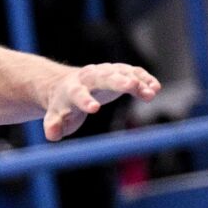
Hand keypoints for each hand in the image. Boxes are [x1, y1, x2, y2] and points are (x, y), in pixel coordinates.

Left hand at [43, 63, 160, 141]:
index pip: (77, 94)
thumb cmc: (62, 106)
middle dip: (117, 81)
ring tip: (151, 93)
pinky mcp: (118, 72)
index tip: (94, 109)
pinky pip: (133, 73)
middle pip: (103, 77)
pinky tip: (156, 88)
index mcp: (71, 89)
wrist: (66, 85)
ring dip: (136, 81)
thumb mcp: (55, 117)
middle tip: (131, 86)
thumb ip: (53, 126)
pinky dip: (144, 79)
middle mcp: (89, 77)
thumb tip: (52, 135)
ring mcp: (105, 72)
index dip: (85, 100)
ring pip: (121, 72)